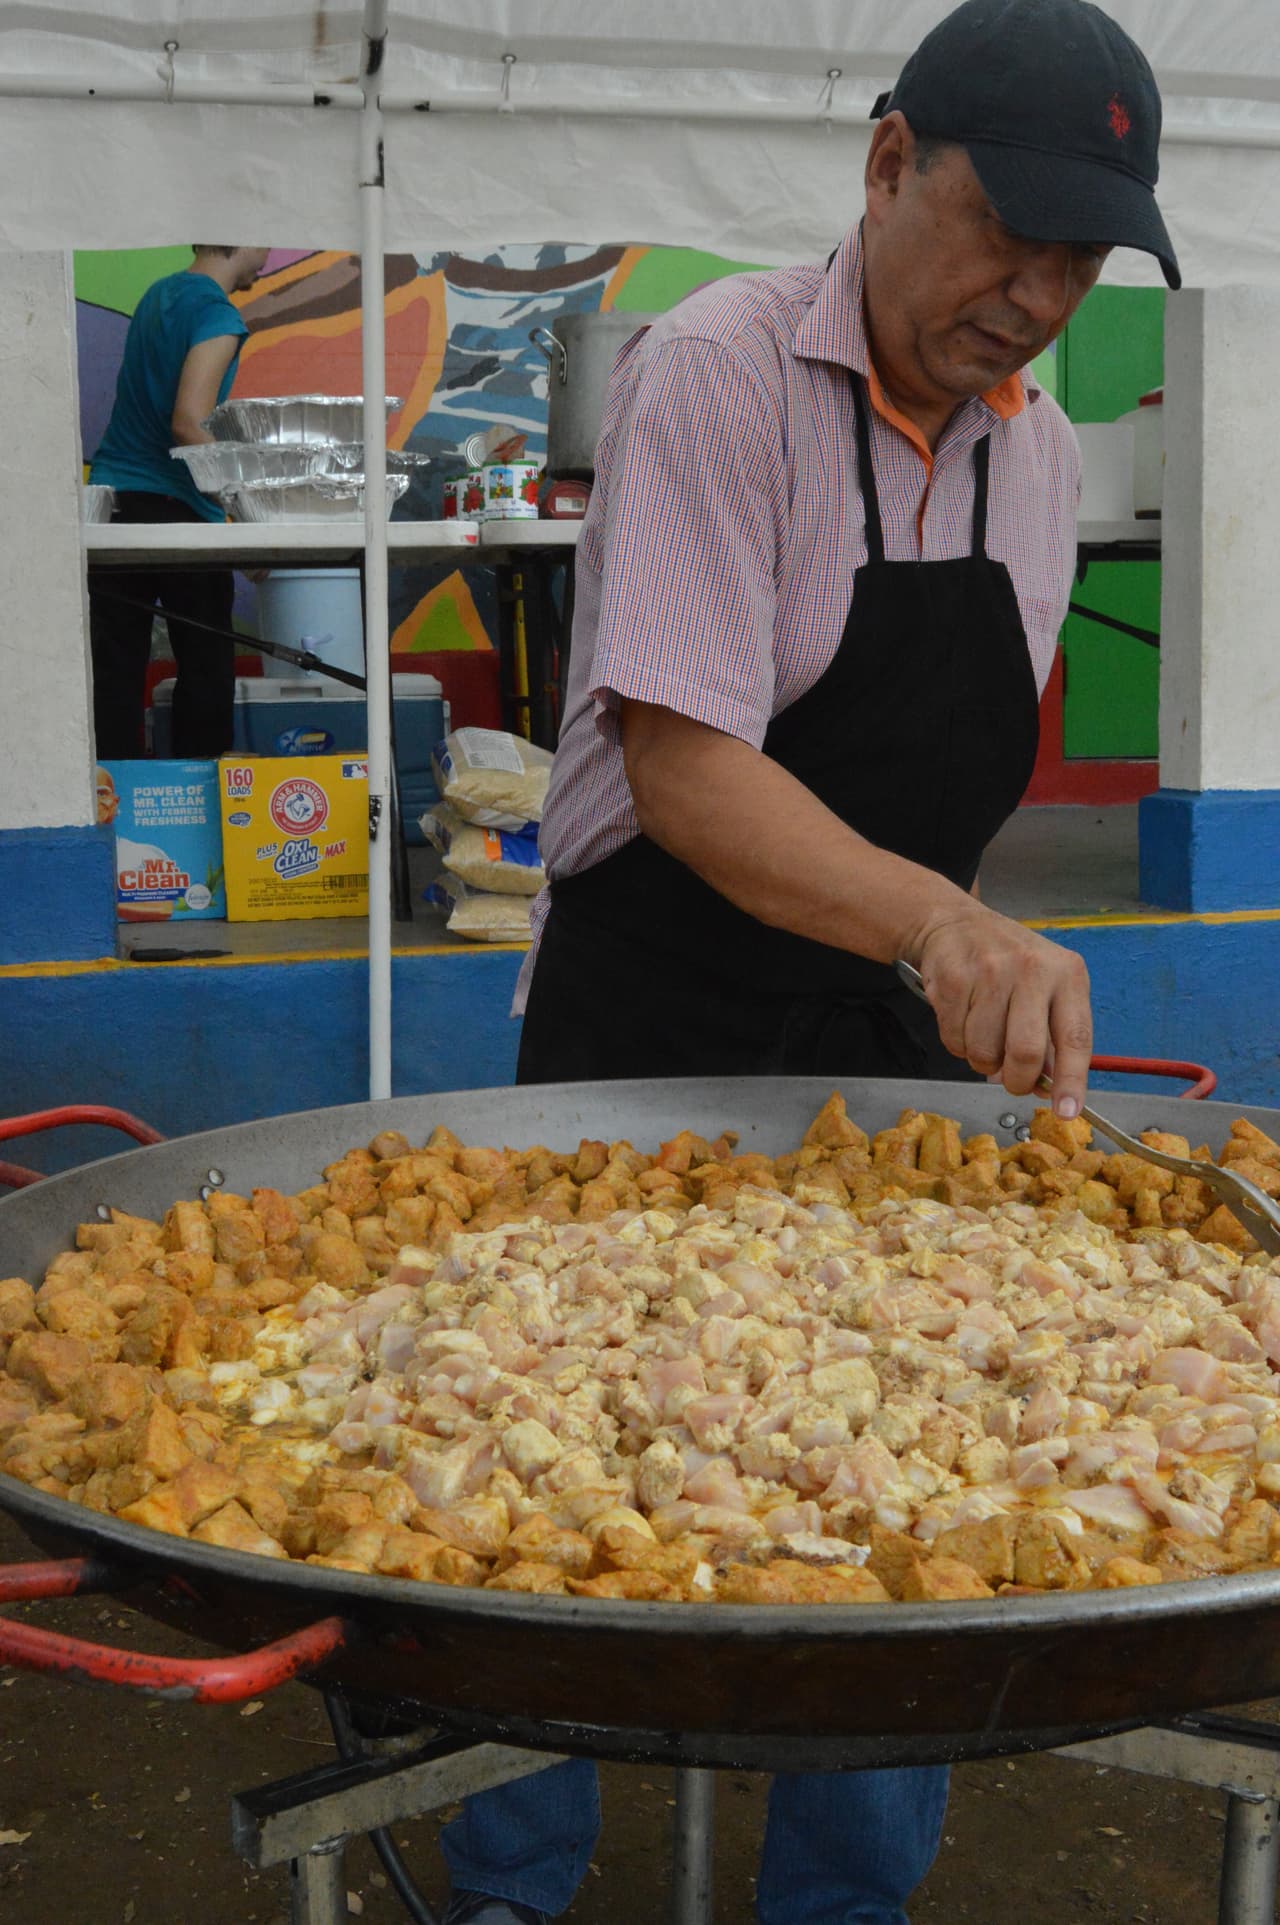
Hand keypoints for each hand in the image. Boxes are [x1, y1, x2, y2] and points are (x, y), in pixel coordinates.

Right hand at [911, 911, 1091, 1119]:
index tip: (1067, 1112)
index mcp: (1067, 974)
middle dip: (1017, 1080)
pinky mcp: (953, 978)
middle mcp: (1032, 970)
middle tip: (1011, 1081)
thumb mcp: (1046, 987)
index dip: (1071, 1080)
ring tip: (984, 1038)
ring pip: (984, 1051)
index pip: (1076, 1037)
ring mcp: (990, 972)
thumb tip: (1047, 1088)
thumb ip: (1052, 1036)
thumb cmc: (1010, 964)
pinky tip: (963, 1018)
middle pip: (1025, 1051)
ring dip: (982, 1061)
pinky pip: (954, 1039)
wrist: (956, 923)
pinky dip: (957, 1043)